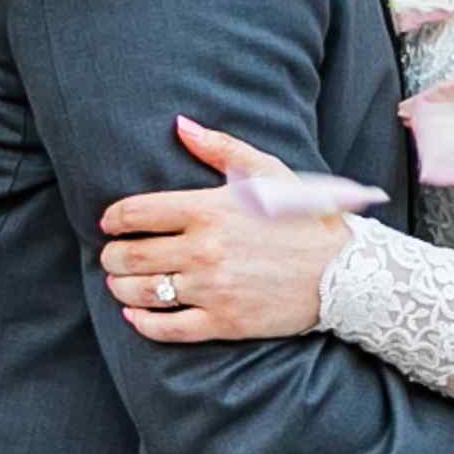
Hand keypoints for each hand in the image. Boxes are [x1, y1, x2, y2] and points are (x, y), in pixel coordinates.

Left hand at [99, 115, 355, 341]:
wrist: (344, 272)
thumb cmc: (304, 217)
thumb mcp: (267, 172)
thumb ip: (220, 147)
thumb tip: (180, 125)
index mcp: (209, 209)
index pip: (136, 212)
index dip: (113, 218)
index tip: (109, 223)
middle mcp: (204, 249)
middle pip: (130, 254)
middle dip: (111, 255)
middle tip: (111, 256)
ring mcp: (212, 289)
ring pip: (142, 291)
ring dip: (120, 287)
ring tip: (119, 283)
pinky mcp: (223, 322)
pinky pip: (167, 327)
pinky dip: (142, 323)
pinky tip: (135, 315)